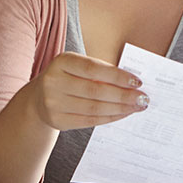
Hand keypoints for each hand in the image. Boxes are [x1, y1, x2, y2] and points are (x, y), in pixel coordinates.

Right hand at [26, 52, 148, 129]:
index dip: (117, 76)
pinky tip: (123, 114)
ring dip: (120, 108)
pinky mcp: (57, 120)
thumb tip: (132, 82)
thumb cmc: (68, 78)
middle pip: (96, 91)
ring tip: (137, 106)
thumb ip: (100, 71)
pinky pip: (89, 120)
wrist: (38, 99)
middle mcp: (54, 81)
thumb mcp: (77, 67)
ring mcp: (53, 103)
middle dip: (124, 95)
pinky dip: (110, 117)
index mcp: (62, 62)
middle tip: (143, 98)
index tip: (138, 82)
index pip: (93, 69)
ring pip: (94, 108)